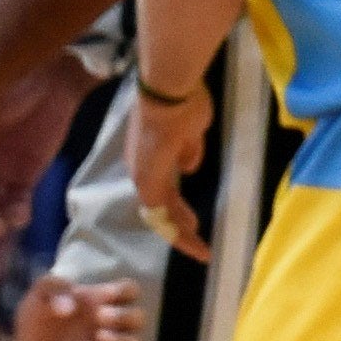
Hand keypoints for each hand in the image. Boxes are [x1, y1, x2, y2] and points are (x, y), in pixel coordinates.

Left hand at [8, 274, 140, 340]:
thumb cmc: (38, 321)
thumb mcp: (39, 295)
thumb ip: (52, 286)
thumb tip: (70, 306)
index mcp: (100, 301)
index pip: (129, 291)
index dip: (125, 290)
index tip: (105, 294)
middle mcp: (109, 325)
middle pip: (138, 318)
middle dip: (124, 316)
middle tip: (100, 315)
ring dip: (121, 340)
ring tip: (99, 336)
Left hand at [128, 75, 212, 252]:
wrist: (169, 91)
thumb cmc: (182, 103)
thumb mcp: (192, 131)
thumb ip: (189, 151)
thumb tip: (187, 167)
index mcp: (149, 155)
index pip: (161, 188)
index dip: (177, 206)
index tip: (193, 218)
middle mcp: (141, 168)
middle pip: (160, 205)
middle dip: (179, 226)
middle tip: (197, 240)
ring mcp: (143, 175)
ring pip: (161, 213)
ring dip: (181, 232)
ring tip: (199, 248)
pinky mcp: (148, 182)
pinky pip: (164, 213)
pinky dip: (179, 229)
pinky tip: (194, 239)